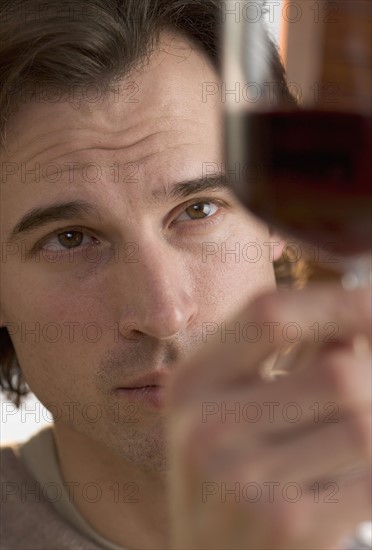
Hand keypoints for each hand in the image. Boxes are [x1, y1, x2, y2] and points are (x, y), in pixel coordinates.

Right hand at [167, 285, 370, 549]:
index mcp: (193, 382)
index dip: (336, 302)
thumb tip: (359, 316)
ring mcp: (242, 480)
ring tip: (353, 434)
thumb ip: (290, 358)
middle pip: (337, 374)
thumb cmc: (230, 476)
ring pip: (363, 424)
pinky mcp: (284, 526)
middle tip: (368, 388)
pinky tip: (358, 471)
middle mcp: (206, 426)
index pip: (269, 315)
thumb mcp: (233, 409)